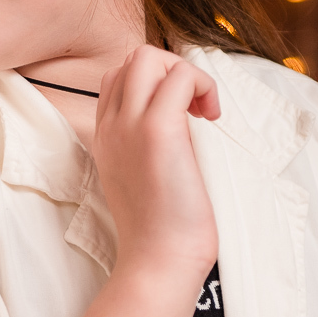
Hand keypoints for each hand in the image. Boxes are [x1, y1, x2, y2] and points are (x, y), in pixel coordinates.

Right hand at [93, 45, 220, 276]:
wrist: (159, 259)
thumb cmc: (160, 230)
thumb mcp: (141, 178)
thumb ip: (149, 145)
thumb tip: (185, 121)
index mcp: (104, 136)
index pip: (118, 78)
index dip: (155, 84)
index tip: (182, 116)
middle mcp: (111, 126)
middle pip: (134, 59)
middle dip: (173, 70)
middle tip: (196, 110)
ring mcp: (130, 125)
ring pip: (150, 56)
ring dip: (186, 74)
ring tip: (204, 112)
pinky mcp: (158, 130)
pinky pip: (181, 76)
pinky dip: (204, 86)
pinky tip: (213, 117)